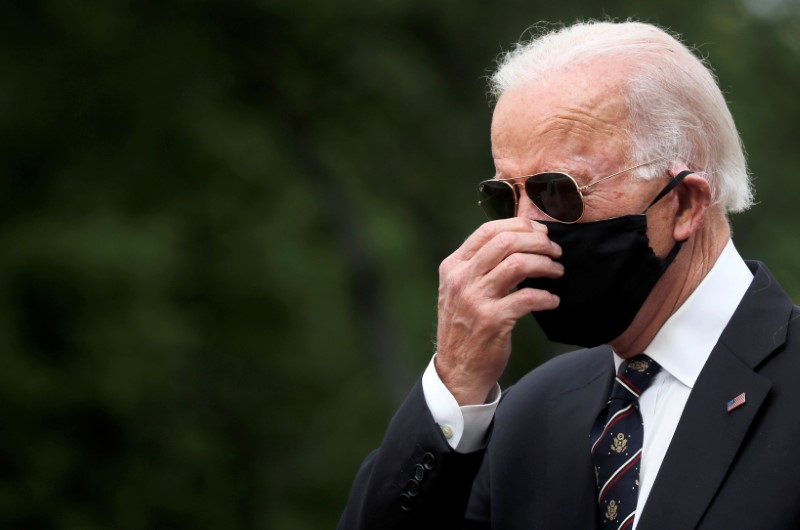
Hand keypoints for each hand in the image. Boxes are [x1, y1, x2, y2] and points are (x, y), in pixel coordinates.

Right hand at [435, 218, 563, 404]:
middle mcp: (461, 279)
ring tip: (557, 271)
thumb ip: (480, 266)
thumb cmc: (466, 326)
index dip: (520, 225)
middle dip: (538, 241)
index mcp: (454, 266)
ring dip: (545, 264)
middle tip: (555, 251)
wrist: (458, 369)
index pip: (488, 230)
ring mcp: (475, 299)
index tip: (540, 232)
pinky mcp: (492, 320)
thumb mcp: (461, 290)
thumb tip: (518, 240)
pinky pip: (528, 297)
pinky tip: (552, 300)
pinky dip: (546, 296)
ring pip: (518, 264)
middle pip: (506, 242)